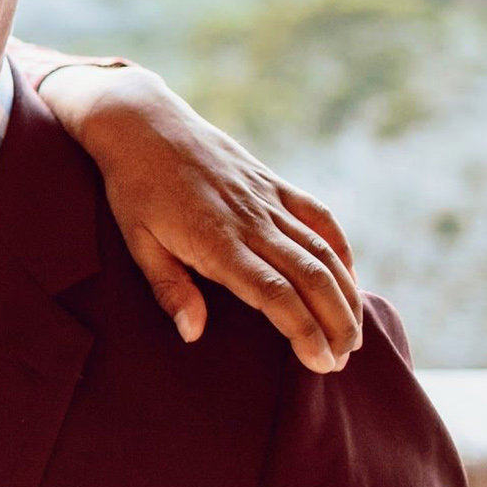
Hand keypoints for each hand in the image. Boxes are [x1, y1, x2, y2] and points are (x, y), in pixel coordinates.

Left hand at [41, 65, 360, 373]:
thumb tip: (192, 334)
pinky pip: (319, 217)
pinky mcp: (272, 183)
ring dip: (345, 295)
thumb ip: (168, 288)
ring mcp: (266, 199)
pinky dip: (341, 249)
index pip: (275, 294)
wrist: (142, 124)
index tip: (320, 362)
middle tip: (341, 361)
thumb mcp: (136, 240)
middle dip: (336, 323)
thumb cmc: (133, 187)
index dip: (304, 331)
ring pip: (323, 251)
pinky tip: (349, 278)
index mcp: (216, 241)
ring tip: (353, 334)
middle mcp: (251, 221)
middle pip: (311, 278)